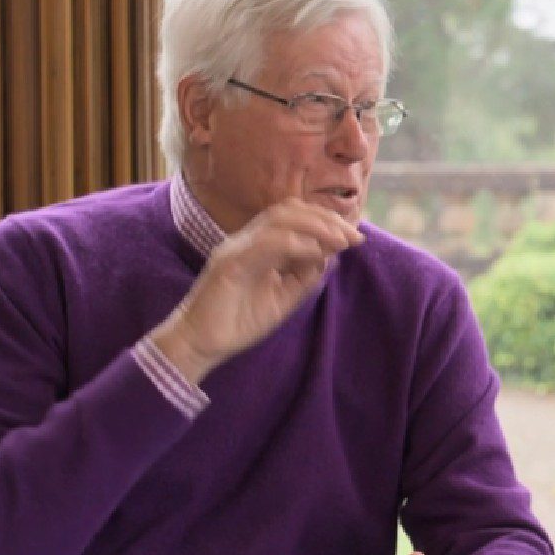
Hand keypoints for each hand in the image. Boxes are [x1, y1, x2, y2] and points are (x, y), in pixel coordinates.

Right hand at [151, 196, 362, 382]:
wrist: (200, 344)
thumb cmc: (238, 322)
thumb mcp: (283, 298)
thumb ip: (304, 276)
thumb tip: (330, 256)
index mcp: (257, 245)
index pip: (293, 217)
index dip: (326, 221)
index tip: (354, 237)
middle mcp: (246, 240)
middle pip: (289, 210)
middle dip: (326, 219)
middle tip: (354, 236)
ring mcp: (236, 248)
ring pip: (279, 220)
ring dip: (316, 227)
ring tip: (341, 241)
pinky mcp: (229, 263)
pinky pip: (265, 244)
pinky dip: (295, 245)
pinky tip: (316, 254)